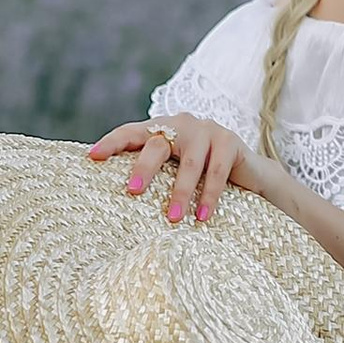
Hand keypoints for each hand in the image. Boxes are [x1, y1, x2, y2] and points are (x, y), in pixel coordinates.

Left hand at [88, 110, 259, 226]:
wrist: (251, 175)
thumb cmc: (203, 178)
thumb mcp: (175, 172)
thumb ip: (154, 175)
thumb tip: (120, 200)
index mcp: (162, 129)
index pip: (131, 132)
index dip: (112, 142)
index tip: (92, 157)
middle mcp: (182, 124)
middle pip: (157, 145)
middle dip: (143, 168)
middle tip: (131, 191)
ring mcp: (207, 130)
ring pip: (188, 163)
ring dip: (180, 193)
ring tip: (172, 218)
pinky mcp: (229, 141)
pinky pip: (215, 171)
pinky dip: (208, 196)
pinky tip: (202, 216)